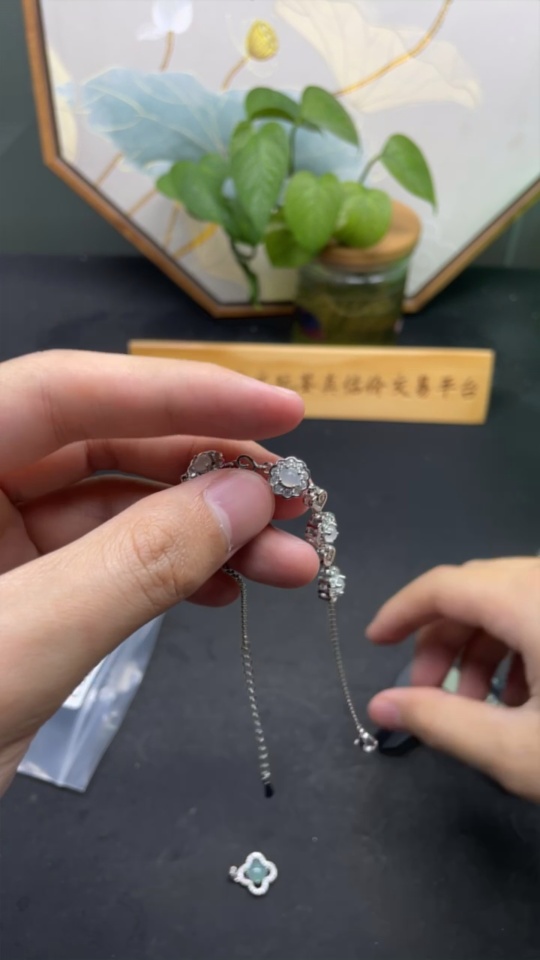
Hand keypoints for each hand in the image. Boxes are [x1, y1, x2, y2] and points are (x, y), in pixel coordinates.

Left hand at [0, 350, 317, 793]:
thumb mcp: (21, 649)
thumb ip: (137, 565)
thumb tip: (244, 497)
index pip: (66, 392)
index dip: (183, 392)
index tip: (279, 406)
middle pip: (101, 446)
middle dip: (209, 474)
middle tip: (297, 499)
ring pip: (114, 509)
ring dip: (206, 532)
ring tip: (290, 560)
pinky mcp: (13, 591)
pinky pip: (103, 561)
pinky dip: (169, 572)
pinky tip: (228, 588)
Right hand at [367, 558, 539, 801]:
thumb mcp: (518, 751)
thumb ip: (441, 722)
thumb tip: (379, 706)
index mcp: (532, 601)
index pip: (445, 585)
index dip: (401, 612)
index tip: (376, 644)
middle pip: (475, 590)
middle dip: (442, 640)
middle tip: (430, 695)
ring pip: (508, 598)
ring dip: (481, 647)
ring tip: (480, 708)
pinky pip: (538, 608)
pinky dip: (518, 643)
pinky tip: (523, 697)